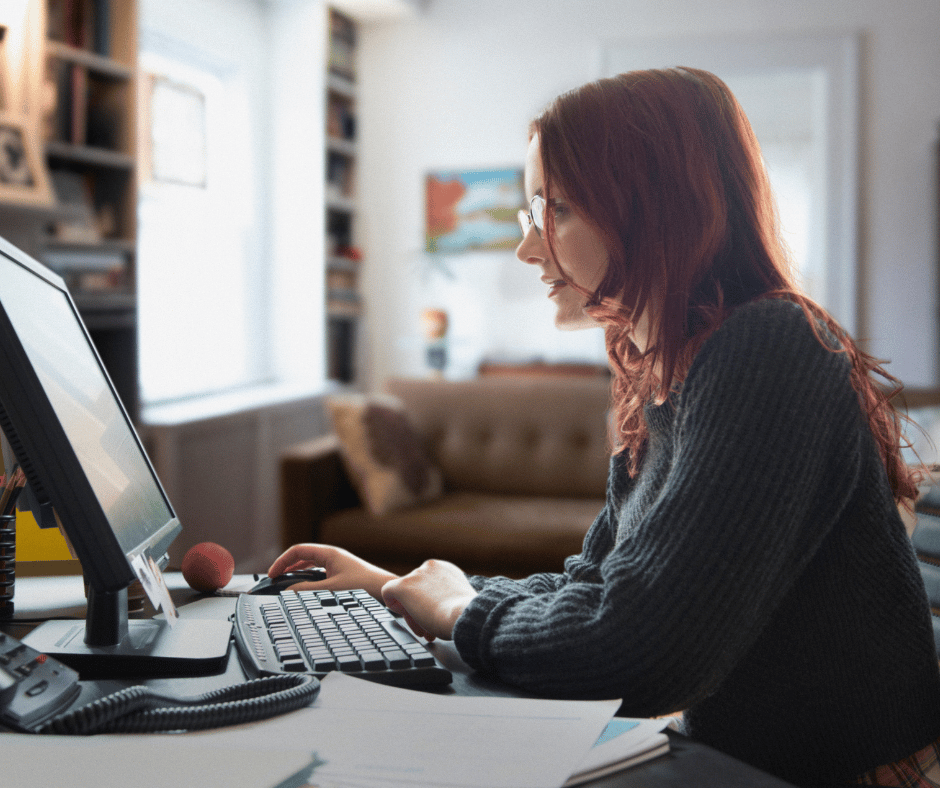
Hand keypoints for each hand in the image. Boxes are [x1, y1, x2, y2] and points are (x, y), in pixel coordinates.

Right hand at [267, 544, 396, 599]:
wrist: (386, 591)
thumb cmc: (364, 586)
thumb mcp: (331, 589)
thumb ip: (307, 590)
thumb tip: (287, 591)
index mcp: (329, 553)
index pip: (298, 550)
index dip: (282, 561)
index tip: (272, 574)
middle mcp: (332, 557)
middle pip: (303, 557)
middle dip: (287, 567)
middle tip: (275, 580)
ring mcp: (337, 565)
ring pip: (310, 566)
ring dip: (297, 574)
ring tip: (285, 585)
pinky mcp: (342, 575)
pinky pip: (318, 574)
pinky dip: (308, 580)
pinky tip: (304, 591)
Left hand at [381, 560, 476, 640]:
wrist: (464, 614)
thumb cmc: (466, 613)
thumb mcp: (461, 599)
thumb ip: (450, 596)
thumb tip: (444, 605)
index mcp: (446, 569)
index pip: (429, 583)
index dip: (430, 600)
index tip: (435, 613)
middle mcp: (430, 567)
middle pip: (416, 587)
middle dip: (419, 606)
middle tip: (427, 624)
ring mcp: (416, 574)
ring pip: (404, 593)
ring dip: (410, 609)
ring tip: (421, 626)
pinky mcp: (403, 585)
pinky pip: (387, 591)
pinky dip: (392, 603)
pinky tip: (403, 613)